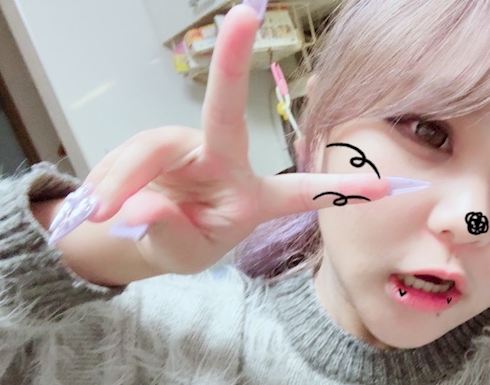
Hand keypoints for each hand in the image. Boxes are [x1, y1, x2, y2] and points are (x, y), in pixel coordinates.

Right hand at [67, 2, 399, 276]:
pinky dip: (110, 181)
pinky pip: (128, 155)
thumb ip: (171, 235)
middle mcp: (225, 162)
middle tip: (243, 13)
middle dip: (235, 62)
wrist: (136, 235)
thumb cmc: (179, 244)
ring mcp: (188, 146)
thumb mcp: (180, 255)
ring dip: (124, 179)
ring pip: (152, 148)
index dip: (341, 190)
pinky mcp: (154, 141)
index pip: (300, 193)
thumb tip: (146, 205)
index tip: (390, 185)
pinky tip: (99, 206)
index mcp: (252, 199)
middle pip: (226, 113)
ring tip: (103, 213)